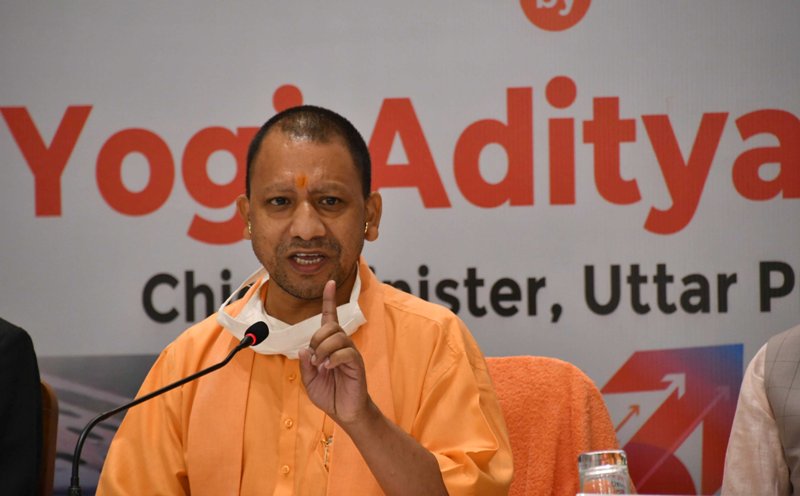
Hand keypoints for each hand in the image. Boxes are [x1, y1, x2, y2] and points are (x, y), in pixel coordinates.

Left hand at [298, 280, 369, 424]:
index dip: (329, 299)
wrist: (344, 412)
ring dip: (324, 349)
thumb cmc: (329, 394)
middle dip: (317, 339)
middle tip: (314, 358)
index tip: (329, 283)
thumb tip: (304, 349)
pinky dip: (333, 359)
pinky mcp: (357, 364)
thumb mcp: (309, 380)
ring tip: (321, 365)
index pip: (330, 317)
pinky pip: (346, 352)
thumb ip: (305, 364)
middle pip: (331, 326)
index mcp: (330, 345)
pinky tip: (329, 368)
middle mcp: (342, 345)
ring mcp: (351, 354)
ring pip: (338, 337)